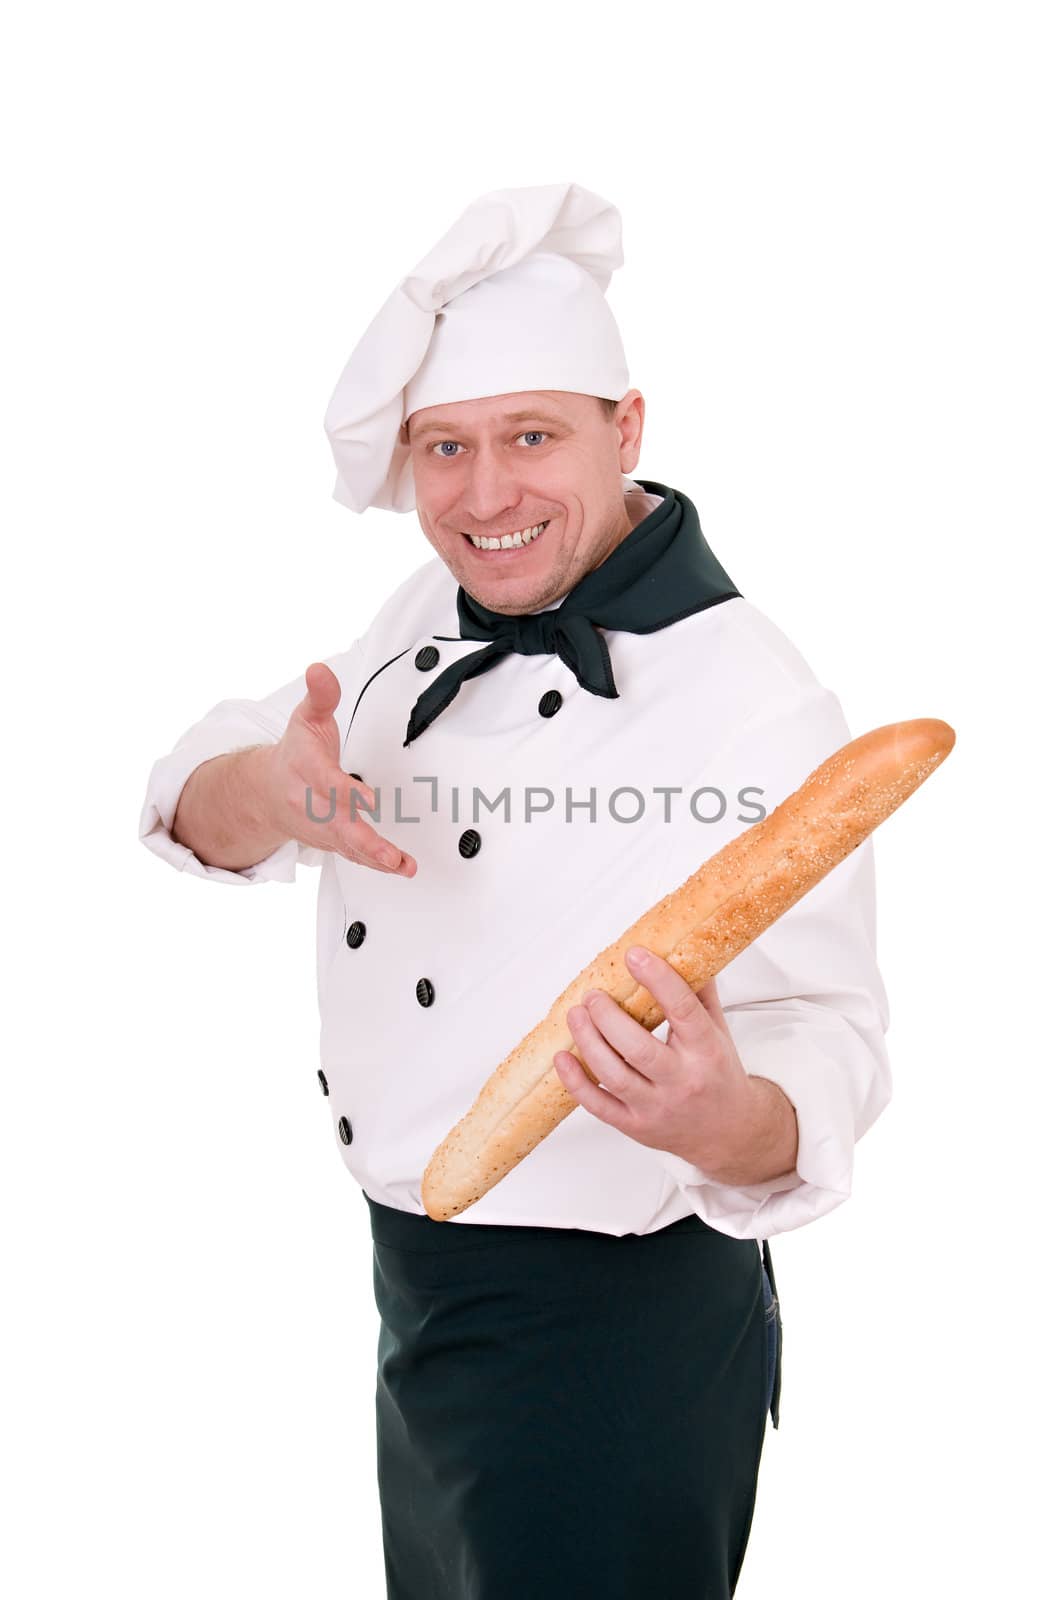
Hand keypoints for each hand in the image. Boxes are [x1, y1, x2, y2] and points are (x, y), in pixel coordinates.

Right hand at [260, 663, 416, 876]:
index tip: (370, 800)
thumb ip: (320, 695)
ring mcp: (321, 827)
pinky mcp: (331, 841)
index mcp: (306, 770)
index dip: (347, 792)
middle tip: (392, 855)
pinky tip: (398, 867)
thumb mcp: (305, 717)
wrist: (265, 791)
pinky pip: (353, 855)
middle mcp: (312, 803)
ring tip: (404, 865)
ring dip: (377, 859)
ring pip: (348, 847)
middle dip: (366, 842)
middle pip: (339, 826)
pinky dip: (376, 864)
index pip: (327, 783)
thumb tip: (319, 670)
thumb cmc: (294, 754)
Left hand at [553, 946, 793, 1180]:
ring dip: (588, 1042)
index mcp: (707, 1052)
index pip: (683, 1010)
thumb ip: (700, 991)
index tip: (634, 955)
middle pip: (638, 1048)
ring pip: (614, 1075)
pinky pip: (599, 1106)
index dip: (658, 980)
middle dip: (608, 1018)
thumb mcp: (719, 1030)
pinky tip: (562, 1057)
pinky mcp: (636, 1127)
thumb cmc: (719, 1075)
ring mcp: (657, 1107)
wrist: (730, 1133)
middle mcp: (682, 1081)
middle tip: (593, 994)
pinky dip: (575, 1082)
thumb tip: (684, 946)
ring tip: (575, 1015)